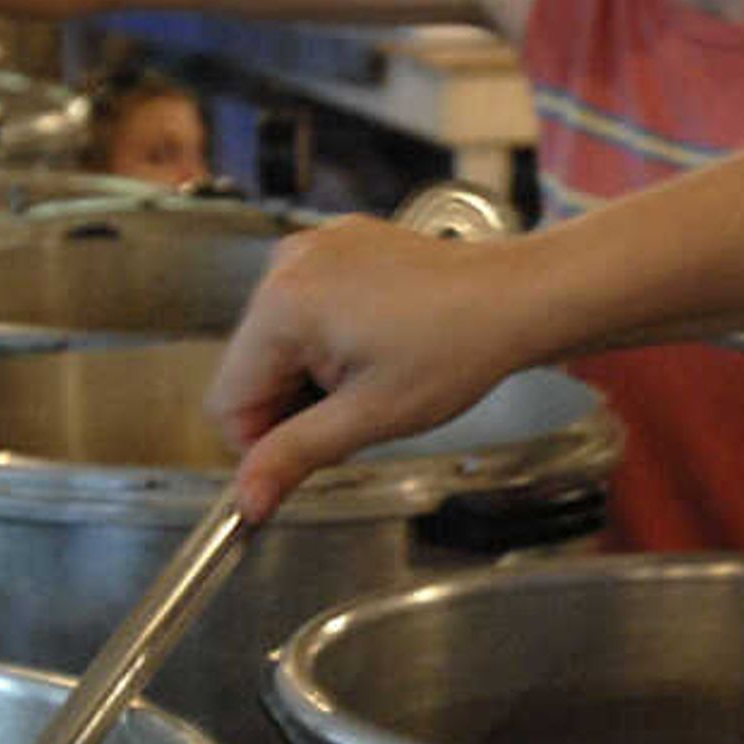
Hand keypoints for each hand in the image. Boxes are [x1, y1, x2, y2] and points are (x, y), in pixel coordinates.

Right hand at [206, 218, 544, 520]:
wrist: (516, 298)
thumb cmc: (458, 348)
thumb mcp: (369, 418)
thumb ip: (295, 456)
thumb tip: (247, 498)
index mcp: (284, 306)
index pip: (227, 400)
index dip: (260, 443)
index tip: (302, 455)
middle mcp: (288, 265)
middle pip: (250, 367)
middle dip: (291, 403)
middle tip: (353, 412)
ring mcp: (313, 249)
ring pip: (277, 341)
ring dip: (311, 372)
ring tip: (371, 374)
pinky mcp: (337, 244)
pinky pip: (306, 307)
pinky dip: (329, 337)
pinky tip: (376, 345)